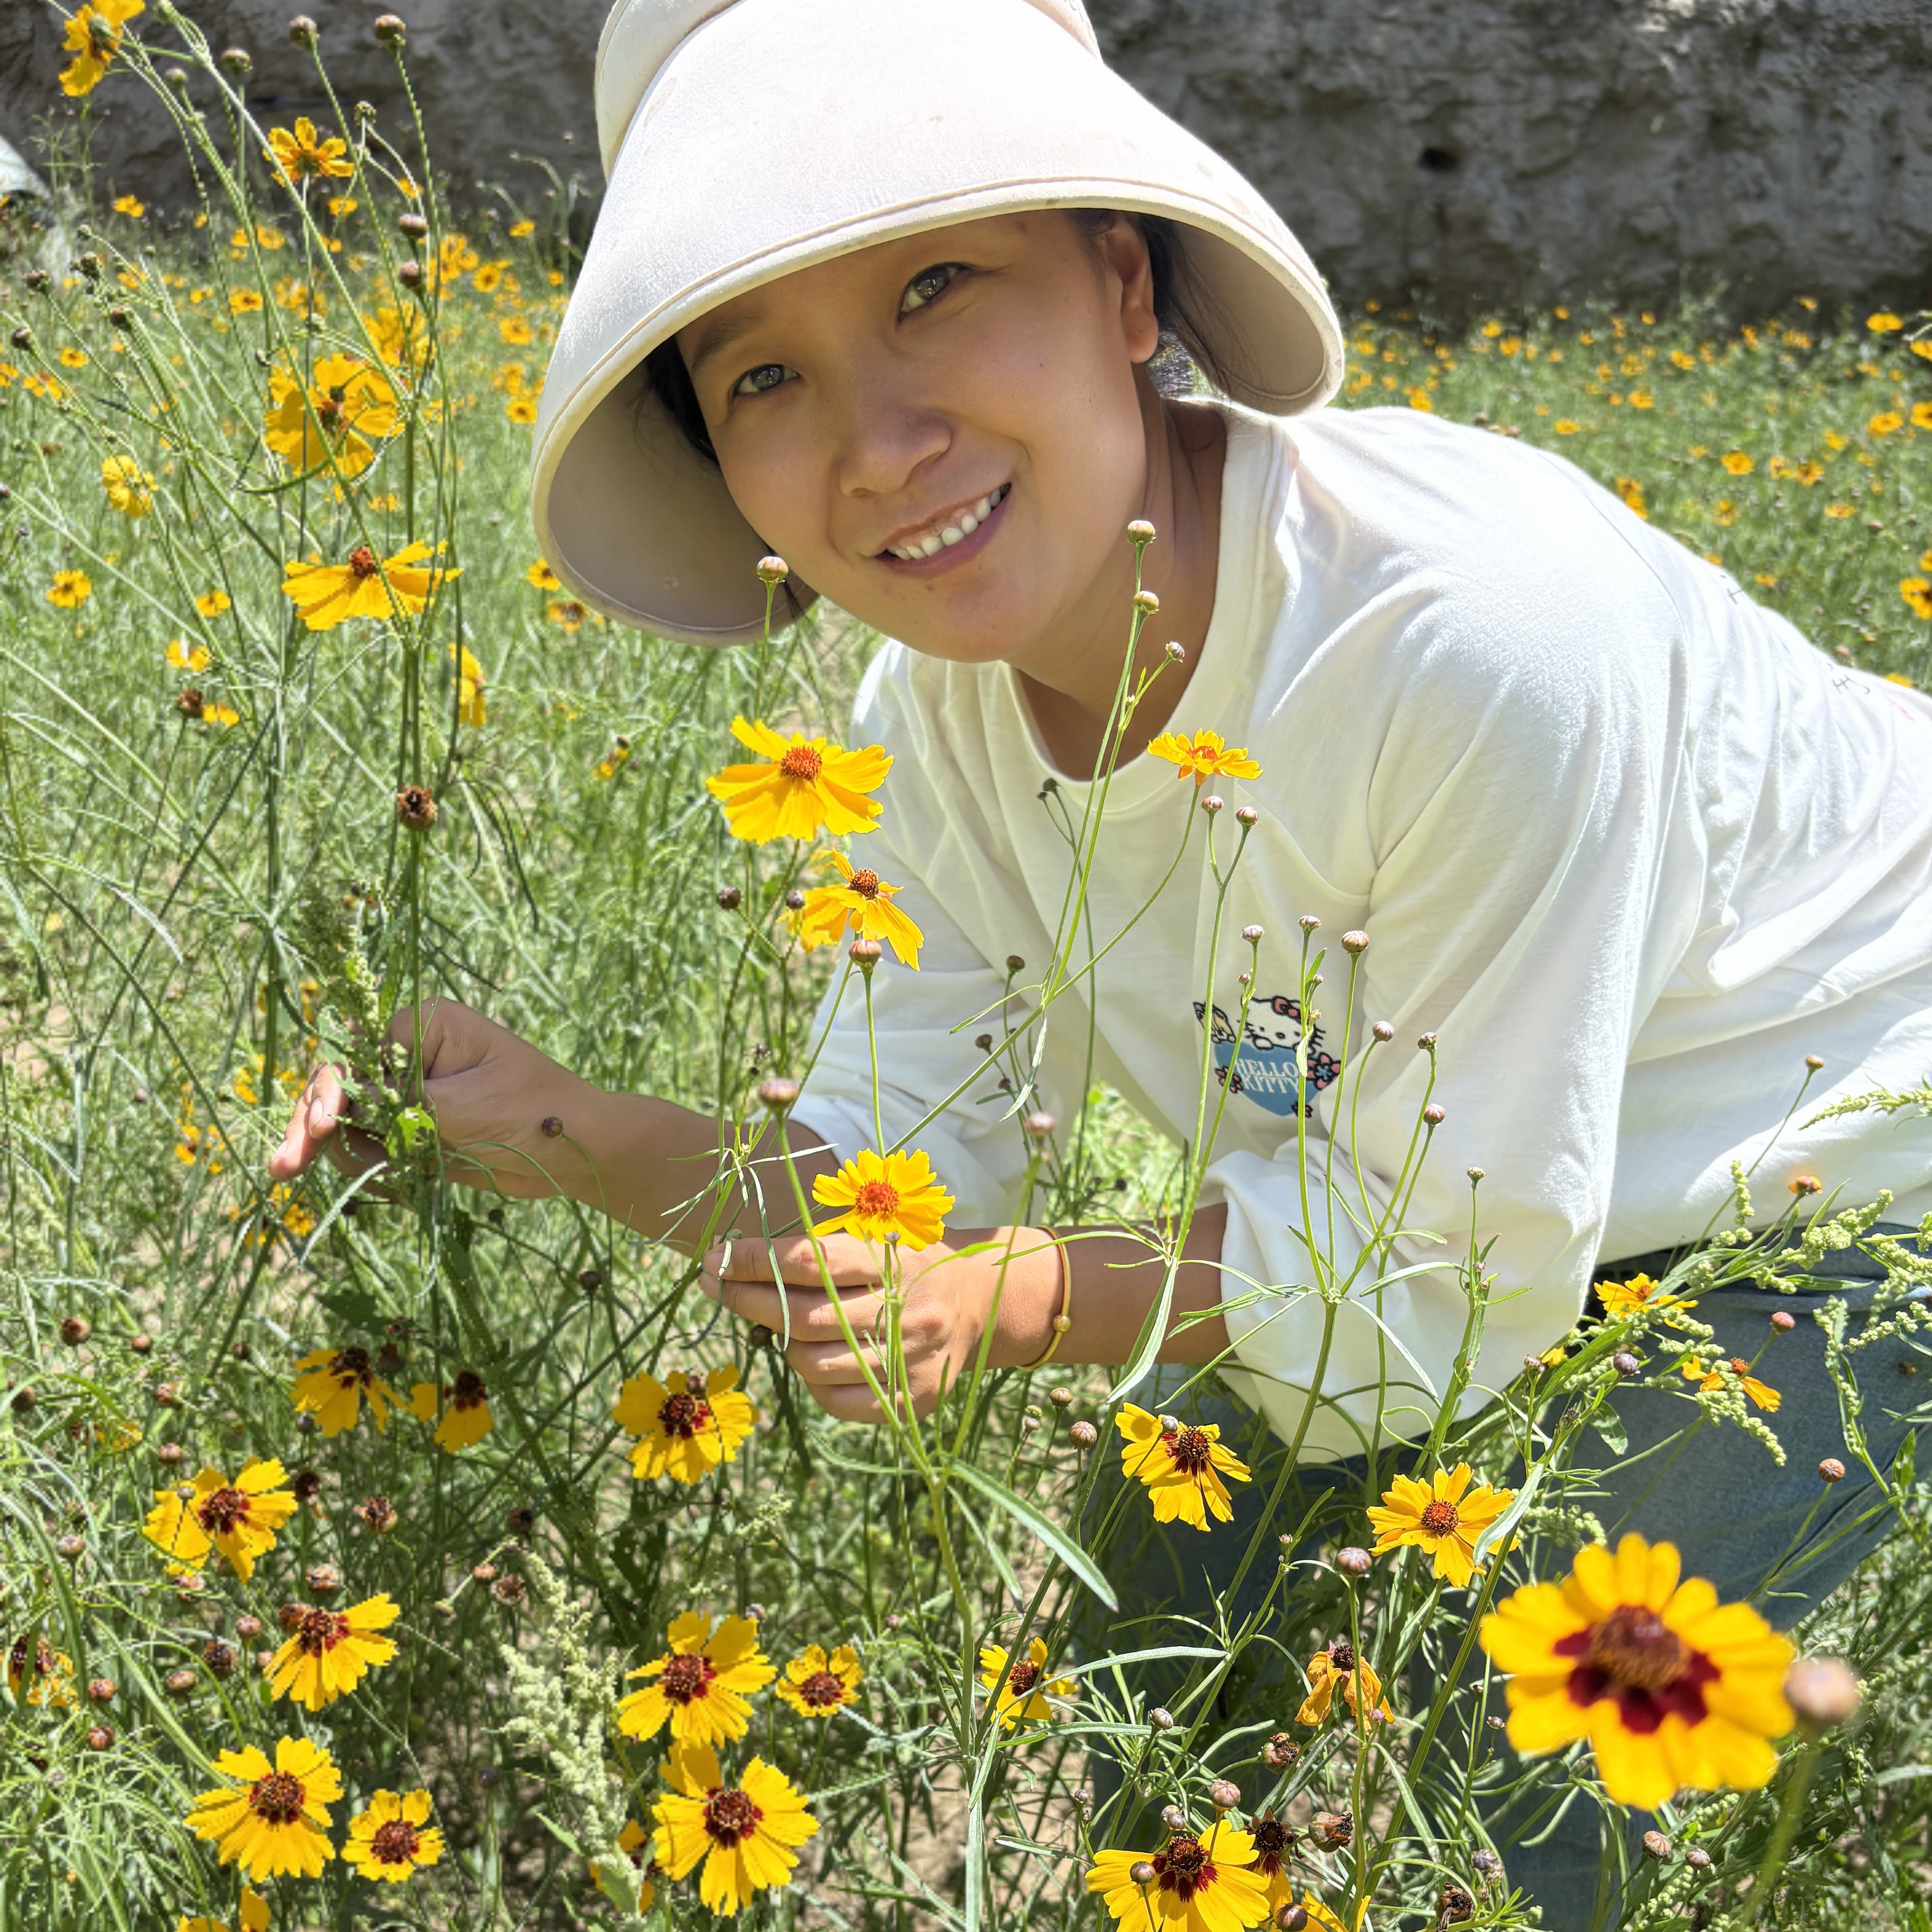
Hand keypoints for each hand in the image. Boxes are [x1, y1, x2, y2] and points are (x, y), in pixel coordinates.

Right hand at [268, 998, 592, 1197]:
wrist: (578, 1152)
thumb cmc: (534, 1114)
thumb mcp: (462, 1107)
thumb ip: (398, 1108)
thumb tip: (339, 1108)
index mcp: (424, 1026)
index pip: (355, 1055)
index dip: (329, 1093)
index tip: (317, 1129)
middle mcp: (411, 1054)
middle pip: (339, 1086)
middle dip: (311, 1126)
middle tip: (283, 1169)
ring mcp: (411, 1094)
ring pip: (349, 1122)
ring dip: (343, 1152)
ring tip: (352, 1176)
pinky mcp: (416, 1129)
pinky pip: (373, 1147)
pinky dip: (372, 1167)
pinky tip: (391, 1185)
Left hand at [700, 1228, 1057, 1421]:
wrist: (978, 1302)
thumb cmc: (908, 1263)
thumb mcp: (877, 1239)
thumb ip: (820, 1251)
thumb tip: (736, 1264)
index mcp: (894, 1260)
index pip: (810, 1261)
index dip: (754, 1260)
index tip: (714, 1258)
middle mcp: (906, 1310)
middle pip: (804, 1316)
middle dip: (747, 1300)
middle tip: (715, 1286)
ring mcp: (911, 1359)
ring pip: (813, 1363)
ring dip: (780, 1343)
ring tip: (773, 1323)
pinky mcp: (914, 1399)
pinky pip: (838, 1401)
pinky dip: (814, 1381)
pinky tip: (813, 1358)